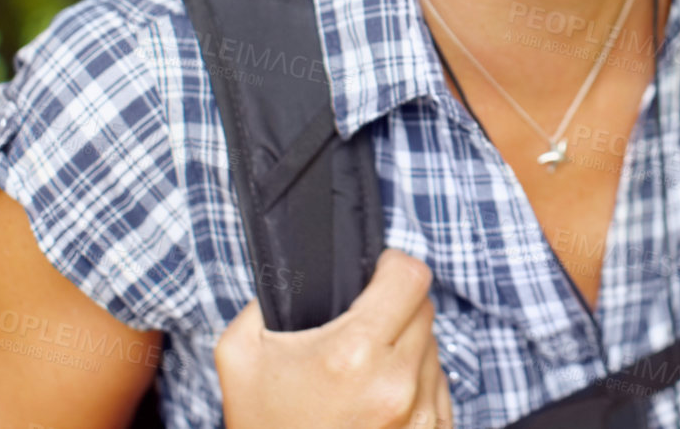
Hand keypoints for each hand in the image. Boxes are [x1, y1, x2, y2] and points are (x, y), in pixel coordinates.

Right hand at [215, 250, 452, 428]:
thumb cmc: (264, 427)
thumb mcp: (240, 356)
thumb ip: (266, 302)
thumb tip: (301, 274)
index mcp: (353, 354)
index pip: (411, 277)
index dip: (392, 266)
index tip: (380, 272)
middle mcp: (396, 384)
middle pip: (424, 308)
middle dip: (397, 308)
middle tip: (364, 327)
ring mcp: (419, 415)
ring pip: (434, 347)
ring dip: (408, 348)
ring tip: (366, 371)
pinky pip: (440, 386)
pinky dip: (417, 384)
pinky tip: (380, 398)